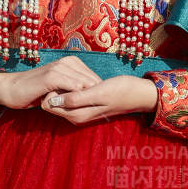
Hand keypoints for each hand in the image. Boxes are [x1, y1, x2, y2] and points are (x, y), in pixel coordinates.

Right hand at [0, 53, 102, 111]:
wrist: (11, 89)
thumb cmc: (36, 91)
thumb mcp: (60, 88)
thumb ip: (75, 88)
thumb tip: (95, 97)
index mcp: (72, 62)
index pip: (95, 79)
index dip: (96, 94)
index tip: (93, 107)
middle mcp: (68, 61)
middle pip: (93, 82)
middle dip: (93, 97)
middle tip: (88, 111)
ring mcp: (59, 67)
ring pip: (85, 85)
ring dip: (85, 99)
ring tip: (81, 110)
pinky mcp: (51, 76)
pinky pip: (73, 87)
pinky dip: (75, 98)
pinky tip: (72, 107)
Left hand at [41, 72, 157, 124]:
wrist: (138, 93)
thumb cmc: (121, 91)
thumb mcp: (98, 93)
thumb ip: (76, 99)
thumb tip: (52, 101)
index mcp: (77, 115)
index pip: (49, 103)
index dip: (50, 89)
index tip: (61, 77)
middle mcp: (76, 115)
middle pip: (53, 101)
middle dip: (56, 87)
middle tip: (68, 73)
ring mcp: (80, 110)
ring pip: (61, 96)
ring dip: (64, 85)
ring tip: (76, 74)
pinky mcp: (85, 103)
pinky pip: (70, 94)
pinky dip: (71, 85)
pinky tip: (81, 77)